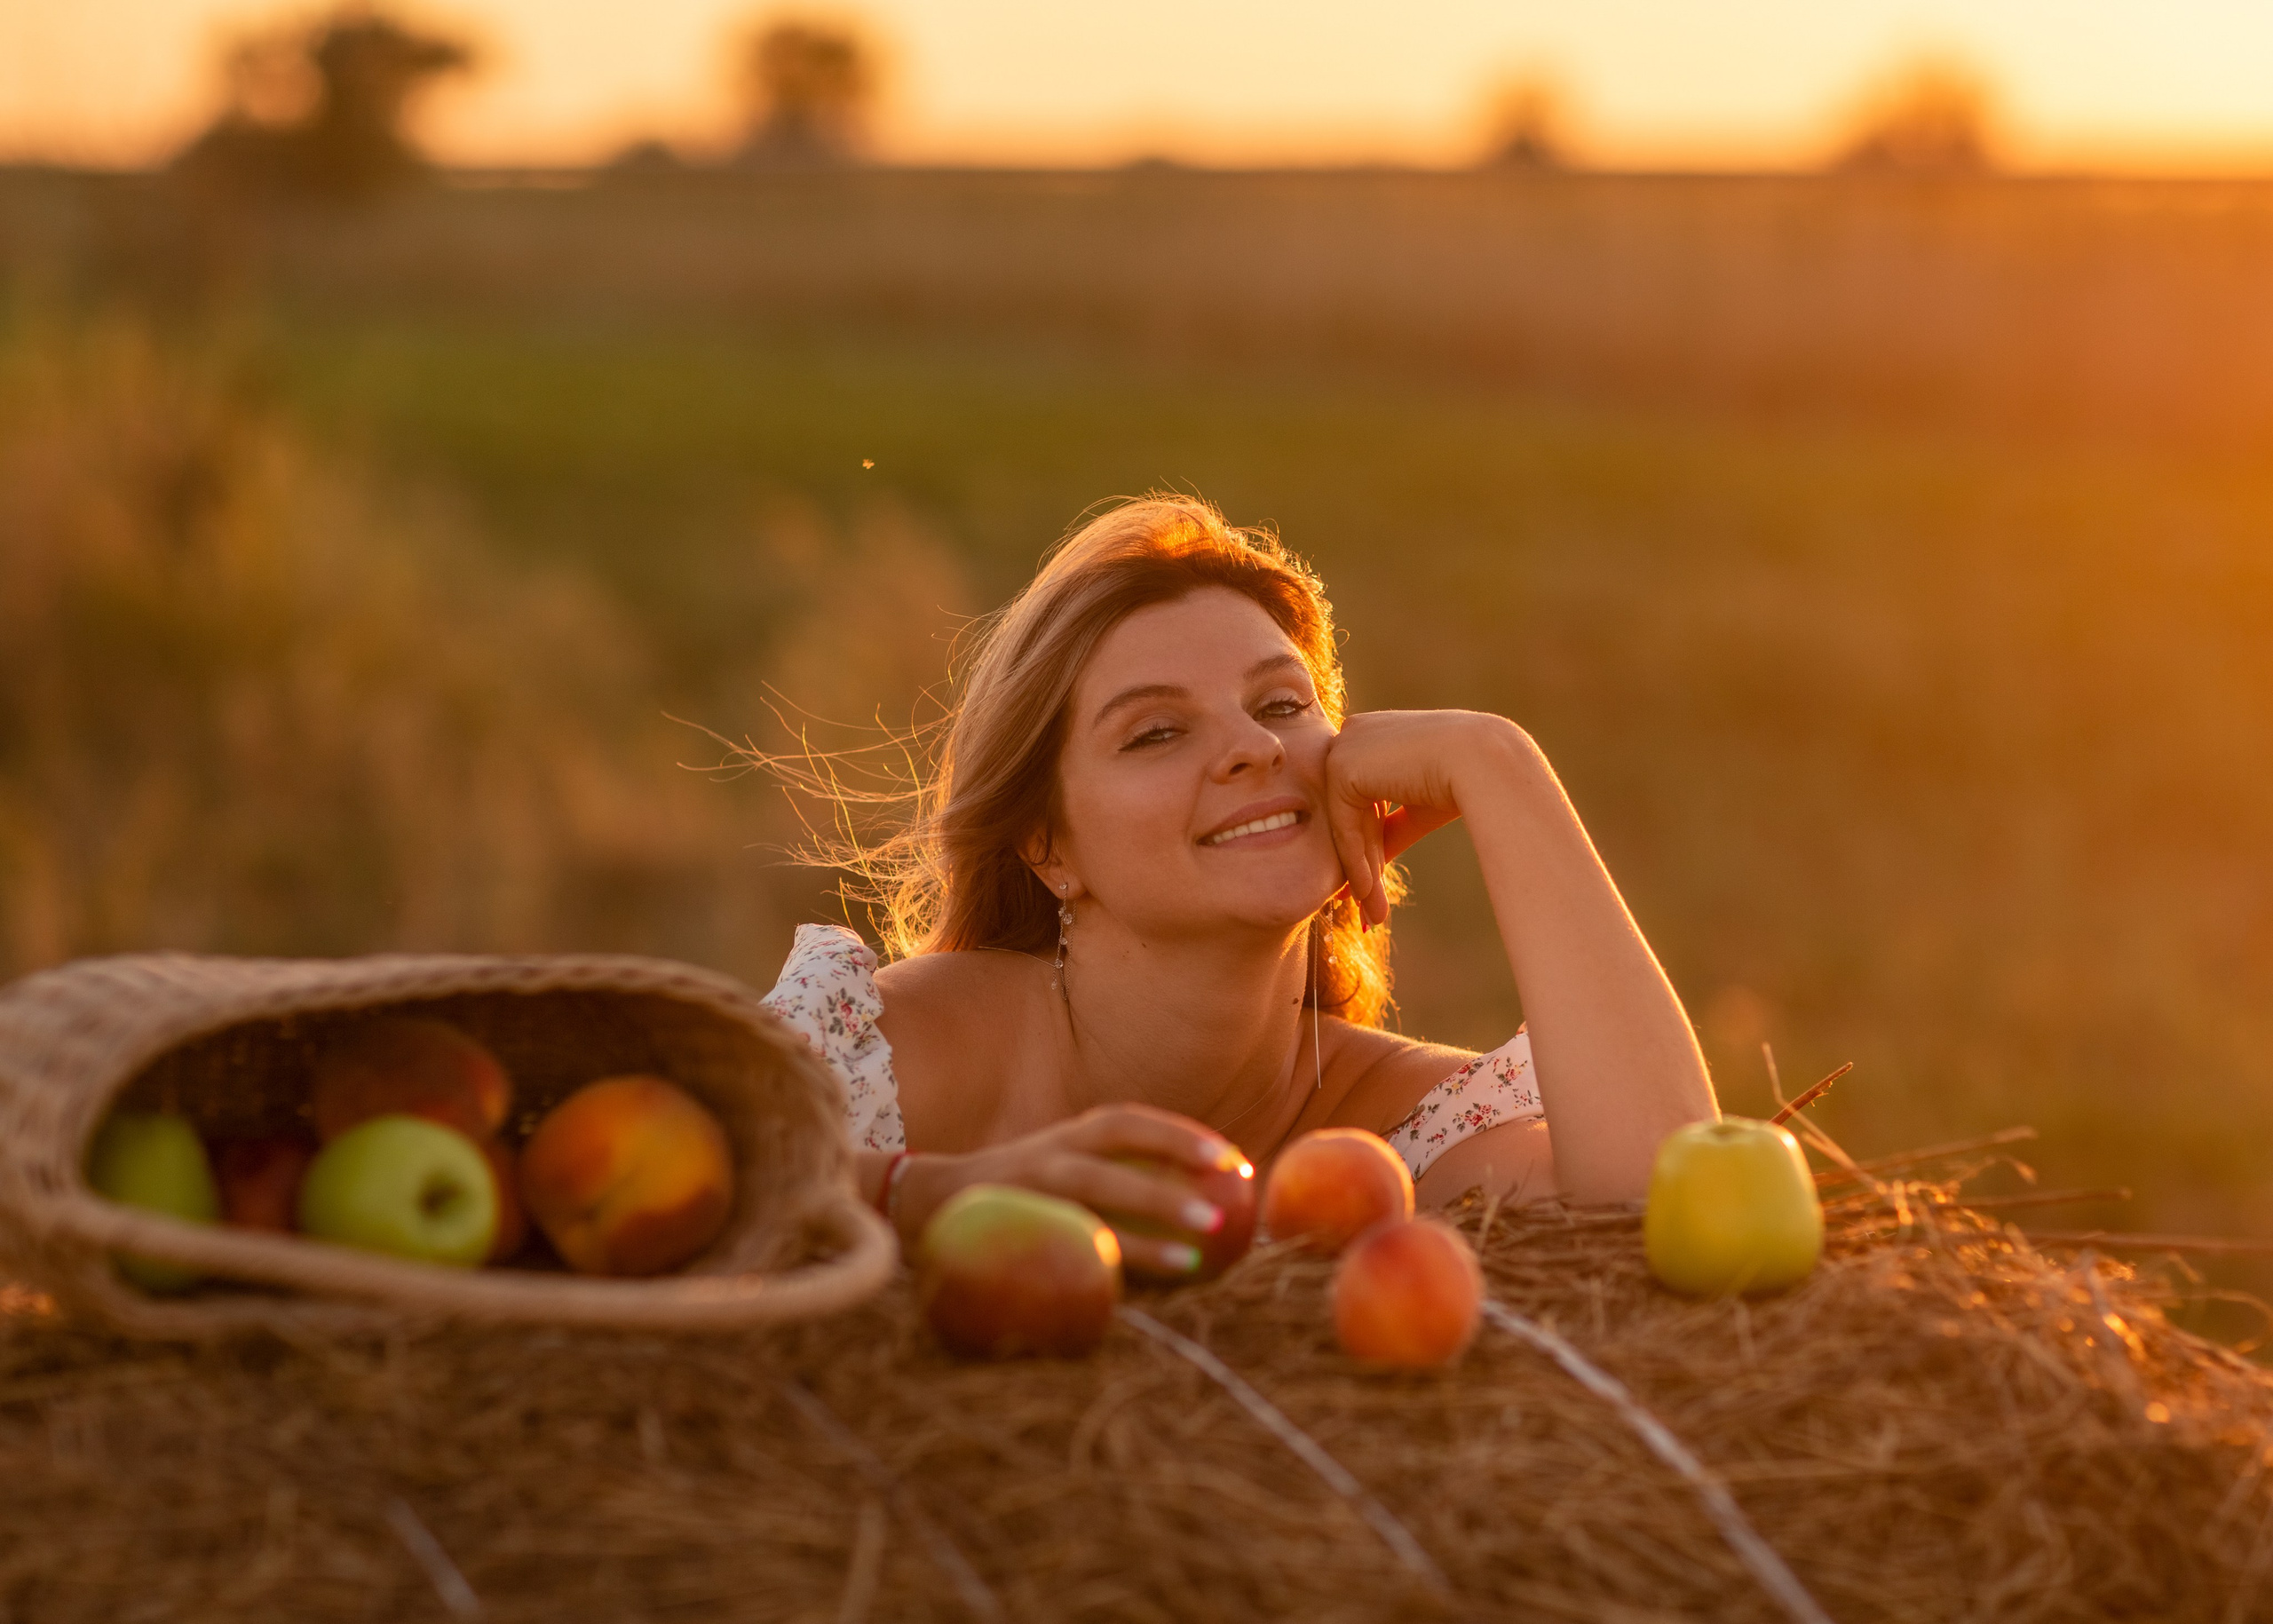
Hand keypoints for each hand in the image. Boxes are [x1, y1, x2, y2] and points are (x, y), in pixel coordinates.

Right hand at [893, 1105, 1247, 1276]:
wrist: (930, 1203)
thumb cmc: (1025, 1194)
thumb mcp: (1069, 1170)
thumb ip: (1121, 1178)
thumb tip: (1209, 1207)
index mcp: (1072, 1133)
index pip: (1134, 1122)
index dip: (1184, 1137)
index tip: (1235, 1164)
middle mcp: (1052, 1150)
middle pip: (1119, 1148)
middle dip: (1173, 1172)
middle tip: (1225, 1207)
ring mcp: (1027, 1188)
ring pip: (1094, 1200)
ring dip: (1147, 1230)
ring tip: (1196, 1259)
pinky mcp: (1007, 1227)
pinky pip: (1063, 1248)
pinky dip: (1101, 1269)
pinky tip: (1135, 1295)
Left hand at [1324, 710, 1514, 926]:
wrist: (1483, 762)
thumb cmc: (1464, 779)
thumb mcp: (1418, 808)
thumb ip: (1389, 829)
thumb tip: (1370, 866)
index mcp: (1373, 734)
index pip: (1361, 798)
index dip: (1367, 845)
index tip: (1370, 884)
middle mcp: (1353, 734)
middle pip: (1350, 813)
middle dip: (1359, 864)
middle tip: (1364, 906)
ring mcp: (1345, 747)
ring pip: (1346, 823)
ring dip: (1359, 872)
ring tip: (1371, 914)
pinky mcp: (1343, 766)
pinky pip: (1345, 826)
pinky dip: (1356, 863)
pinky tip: (1367, 895)